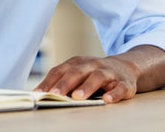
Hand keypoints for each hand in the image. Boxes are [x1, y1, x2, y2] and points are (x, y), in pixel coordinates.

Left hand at [33, 45, 164, 103]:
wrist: (125, 67)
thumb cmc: (94, 73)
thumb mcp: (78, 73)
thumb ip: (62, 81)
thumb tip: (41, 94)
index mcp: (78, 62)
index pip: (60, 70)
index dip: (49, 81)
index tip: (38, 93)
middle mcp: (92, 65)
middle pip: (77, 72)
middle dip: (65, 83)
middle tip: (55, 94)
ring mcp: (109, 73)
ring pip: (97, 77)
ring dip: (87, 87)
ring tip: (77, 97)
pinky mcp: (124, 83)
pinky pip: (119, 88)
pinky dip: (114, 94)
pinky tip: (107, 100)